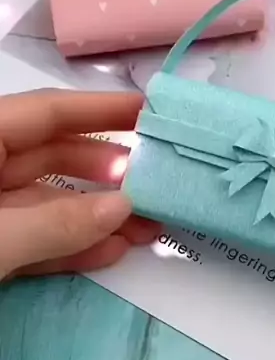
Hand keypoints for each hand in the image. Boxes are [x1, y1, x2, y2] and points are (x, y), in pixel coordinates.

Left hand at [0, 89, 159, 279]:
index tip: (150, 112)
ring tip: (148, 226)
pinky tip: (112, 249)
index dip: (100, 109)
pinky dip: (69, 245)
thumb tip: (123, 206)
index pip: (47, 113)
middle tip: (155, 183)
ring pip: (47, 203)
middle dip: (107, 171)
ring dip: (97, 216)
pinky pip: (33, 240)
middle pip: (53, 157)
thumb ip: (55, 222)